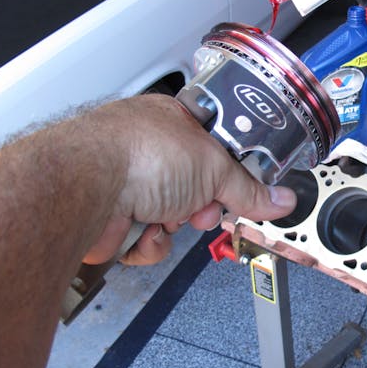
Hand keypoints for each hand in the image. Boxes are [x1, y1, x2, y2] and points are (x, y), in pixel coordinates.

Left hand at [81, 94, 296, 264]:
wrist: (87, 186)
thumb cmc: (136, 153)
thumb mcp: (213, 167)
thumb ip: (249, 189)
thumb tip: (278, 199)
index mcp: (173, 124)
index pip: (214, 150)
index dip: (229, 173)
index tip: (240, 188)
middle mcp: (149, 152)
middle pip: (195, 190)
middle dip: (200, 206)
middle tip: (201, 206)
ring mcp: (129, 186)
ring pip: (171, 220)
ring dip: (173, 226)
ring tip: (164, 215)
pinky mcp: (114, 219)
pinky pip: (147, 241)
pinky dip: (148, 243)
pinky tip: (142, 231)